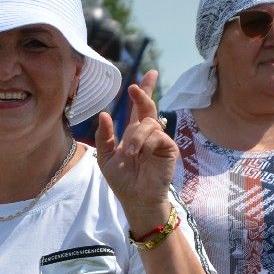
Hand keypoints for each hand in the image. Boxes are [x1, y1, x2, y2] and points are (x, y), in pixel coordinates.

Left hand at [94, 70, 177, 233]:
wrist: (135, 198)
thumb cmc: (122, 180)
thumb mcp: (106, 157)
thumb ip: (104, 135)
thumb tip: (104, 113)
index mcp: (134, 133)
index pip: (140, 108)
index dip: (144, 91)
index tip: (148, 75)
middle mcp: (149, 133)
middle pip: (149, 107)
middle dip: (143, 95)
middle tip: (134, 88)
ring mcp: (160, 140)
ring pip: (148, 124)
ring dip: (135, 138)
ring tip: (130, 154)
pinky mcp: (169, 149)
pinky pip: (158, 136)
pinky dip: (146, 144)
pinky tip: (141, 156)